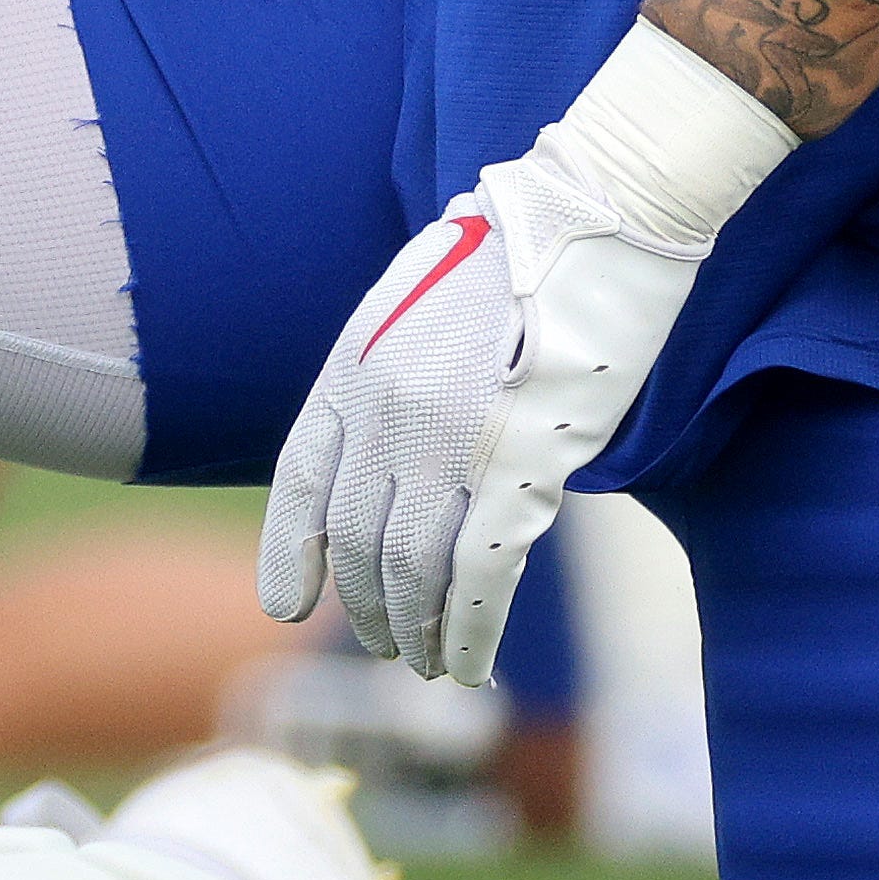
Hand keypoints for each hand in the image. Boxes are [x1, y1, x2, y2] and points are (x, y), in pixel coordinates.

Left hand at [266, 162, 716, 688]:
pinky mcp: (523, 467)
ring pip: (412, 571)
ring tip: (424, 666)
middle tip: (386, 645)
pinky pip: (479, 574)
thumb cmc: (518, 253)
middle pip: (356, 543)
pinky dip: (468, 630)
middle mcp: (386, 415)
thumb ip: (393, 379)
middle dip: (368, 607)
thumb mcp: (418, 305)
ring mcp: (450, 444)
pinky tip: (467, 664)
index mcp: (353, 368)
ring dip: (415, 631)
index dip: (288, 554)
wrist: (592, 213)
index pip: (298, 485)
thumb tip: (390, 455)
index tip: (286, 606)